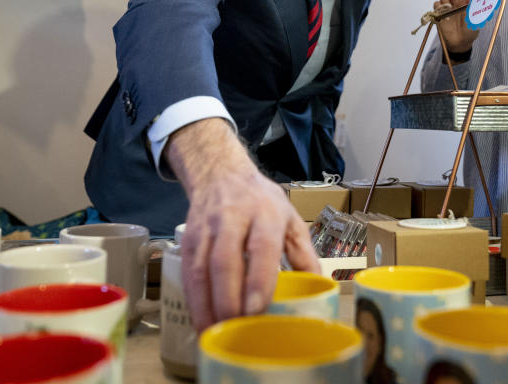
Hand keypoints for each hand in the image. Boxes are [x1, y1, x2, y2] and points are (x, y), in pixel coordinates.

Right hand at [165, 118, 320, 330]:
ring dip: (207, 305)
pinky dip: (194, 301)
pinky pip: (188, 273)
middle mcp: (233, 218)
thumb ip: (304, 254)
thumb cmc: (261, 201)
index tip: (257, 309)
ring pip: (202, 269)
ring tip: (217, 334)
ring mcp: (207, 228)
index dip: (258, 279)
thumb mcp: (290, 218)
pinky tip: (202, 322)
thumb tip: (319, 288)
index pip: (261, 246)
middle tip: (237, 328)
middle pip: (226, 261)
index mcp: (266, 213)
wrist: (221, 174)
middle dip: (228, 299)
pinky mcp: (189, 239)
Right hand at [434, 0, 478, 53]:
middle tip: (456, 1)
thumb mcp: (476, 16)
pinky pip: (436, 3)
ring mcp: (446, 6)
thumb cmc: (471, 30)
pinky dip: (440, 7)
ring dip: (446, 0)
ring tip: (451, 10)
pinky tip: (445, 15)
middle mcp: (454, 0)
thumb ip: (475, 3)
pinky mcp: (438, 13)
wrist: (460, 42)